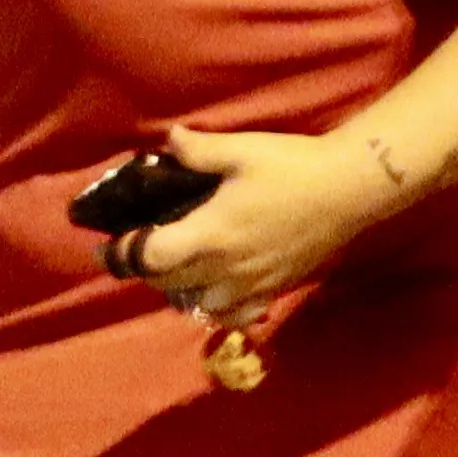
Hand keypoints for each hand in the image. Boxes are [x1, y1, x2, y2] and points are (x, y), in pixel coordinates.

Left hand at [117, 120, 370, 320]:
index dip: (122, 255)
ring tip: (180, 266)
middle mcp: (225, 269)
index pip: (150, 258)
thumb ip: (198, 150)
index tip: (107, 247)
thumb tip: (168, 140)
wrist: (349, 190)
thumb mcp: (241, 150)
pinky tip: (219, 288)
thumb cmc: (293, 167)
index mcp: (210, 234)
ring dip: (181, 290)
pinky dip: (219, 308)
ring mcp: (251, 286)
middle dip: (147, 269)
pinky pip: (235, 316)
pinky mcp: (274, 291)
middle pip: (168, 284)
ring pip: (199, 305)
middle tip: (140, 248)